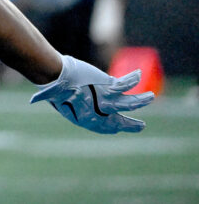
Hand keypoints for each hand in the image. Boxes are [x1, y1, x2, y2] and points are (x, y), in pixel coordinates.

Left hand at [30, 54, 153, 133]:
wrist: (57, 78)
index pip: (103, 127)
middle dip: (130, 125)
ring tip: (150, 97)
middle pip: (118, 122)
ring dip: (141, 101)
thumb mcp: (60, 100)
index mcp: (87, 119)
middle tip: (140, 126)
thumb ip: (67, 102)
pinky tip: (138, 74)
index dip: (111, 128)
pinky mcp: (109, 87)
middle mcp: (100, 113)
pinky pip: (126, 84)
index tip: (117, 129)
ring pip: (129, 103)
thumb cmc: (54, 88)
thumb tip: (55, 97)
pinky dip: (133, 79)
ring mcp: (107, 100)